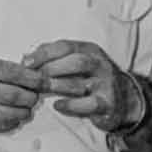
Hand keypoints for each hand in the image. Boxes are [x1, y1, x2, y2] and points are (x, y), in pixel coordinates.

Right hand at [0, 51, 43, 138]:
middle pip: (12, 95)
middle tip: (36, 97)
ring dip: (22, 113)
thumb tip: (23, 71)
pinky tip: (13, 120)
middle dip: (30, 97)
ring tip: (26, 110)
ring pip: (5, 114)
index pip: (11, 72)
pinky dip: (8, 124)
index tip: (44, 81)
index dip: (33, 79)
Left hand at [24, 39, 140, 130]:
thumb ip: (53, 57)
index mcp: (91, 50)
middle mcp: (100, 65)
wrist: (125, 100)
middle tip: (32, 79)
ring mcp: (105, 85)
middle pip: (75, 62)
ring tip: (40, 91)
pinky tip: (57, 105)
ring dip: (57, 87)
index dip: (44, 54)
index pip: (66, 46)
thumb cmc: (93, 78)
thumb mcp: (78, 61)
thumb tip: (26, 59)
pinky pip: (88, 105)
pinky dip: (70, 105)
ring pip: (79, 84)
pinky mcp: (107, 105)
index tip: (26, 63)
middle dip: (50, 69)